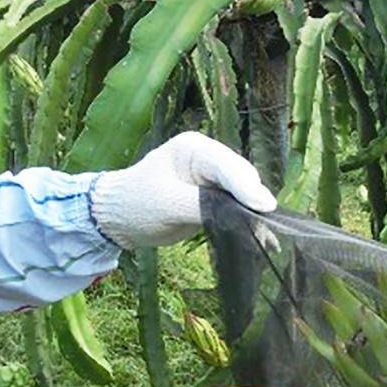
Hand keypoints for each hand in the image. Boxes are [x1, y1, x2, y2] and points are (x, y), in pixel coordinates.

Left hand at [89, 132, 276, 248]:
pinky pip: (237, 207)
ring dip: (253, 214)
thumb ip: (206, 205)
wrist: (119, 219)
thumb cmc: (136, 204)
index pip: (227, 165)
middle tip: (266, 227)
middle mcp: (208, 158)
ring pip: (244, 194)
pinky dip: (247, 221)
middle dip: (252, 201)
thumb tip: (243, 212)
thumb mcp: (168, 204)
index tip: (265, 207)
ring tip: (267, 236)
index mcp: (194, 148)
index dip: (247, 187)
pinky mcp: (215, 198)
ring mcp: (213, 178)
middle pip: (242, 178)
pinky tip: (262, 238)